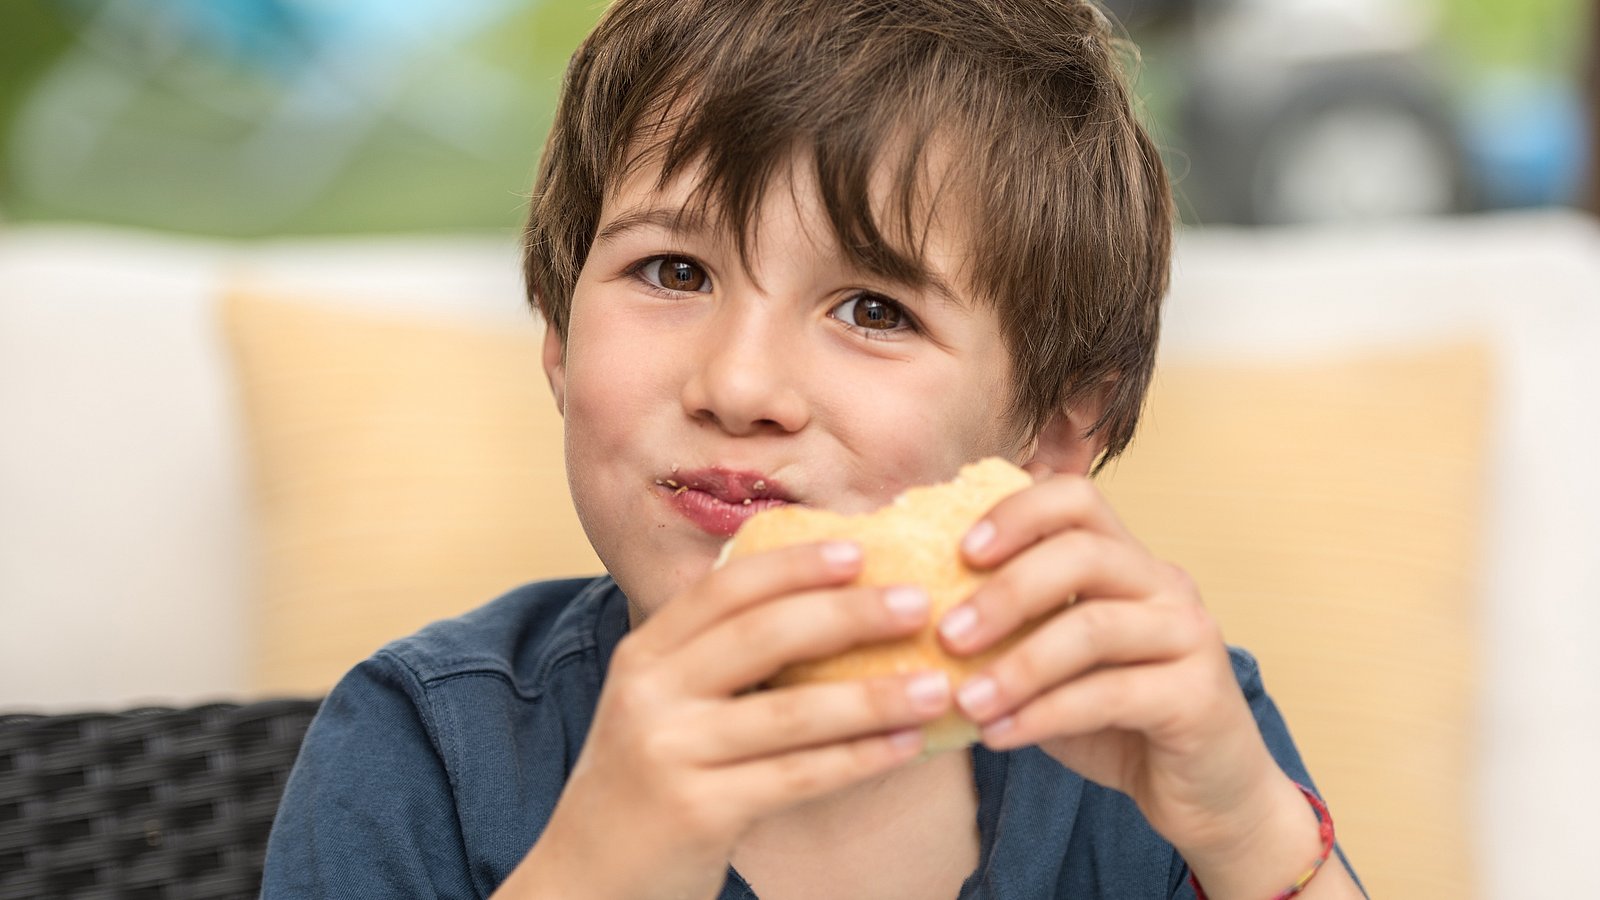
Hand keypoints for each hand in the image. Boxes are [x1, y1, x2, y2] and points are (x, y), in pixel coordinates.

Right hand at [501, 542, 952, 899]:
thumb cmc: (646, 784)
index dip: (795, 565)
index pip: (725, 588)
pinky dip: (860, 758)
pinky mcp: (697, 811)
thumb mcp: (661, 707)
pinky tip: (908, 745)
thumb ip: (716, 661)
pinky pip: (798, 776)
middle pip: (764, 635)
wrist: (586, 881)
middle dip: (849, 613)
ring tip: (937, 684)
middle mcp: (651, 693)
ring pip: (792, 712)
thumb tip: (825, 609)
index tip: (860, 549)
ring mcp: (671, 752)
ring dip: (874, 695)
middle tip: (918, 602)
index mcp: (645, 653)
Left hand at [937, 471, 1344, 894]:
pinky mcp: (1199, 696)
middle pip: (1084, 553)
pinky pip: (1111, 694)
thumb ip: (1010, 630)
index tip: (960, 551)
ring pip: (1095, 627)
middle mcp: (1165, 584)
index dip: (1018, 513)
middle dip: (1006, 591)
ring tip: (965, 700)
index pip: (1077, 499)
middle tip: (947, 634)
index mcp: (1127, 561)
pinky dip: (1044, 714)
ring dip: (1018, 665)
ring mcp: (1189, 636)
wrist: (1206, 796)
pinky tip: (998, 736)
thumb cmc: (1115, 722)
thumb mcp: (1054, 665)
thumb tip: (914, 611)